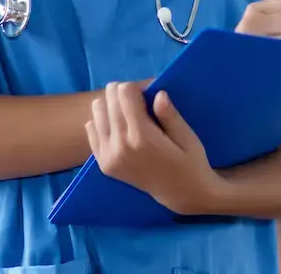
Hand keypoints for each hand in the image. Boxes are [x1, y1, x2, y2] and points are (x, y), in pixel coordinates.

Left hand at [85, 81, 222, 215]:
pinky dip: (102, 122)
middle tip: (140, 102)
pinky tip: (118, 127)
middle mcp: (120, 145)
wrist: (180, 193)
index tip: (148, 93)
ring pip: (97, 111)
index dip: (137, 86)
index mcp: (142, 137)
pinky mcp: (104, 164)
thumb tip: (158, 94)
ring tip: (128, 114)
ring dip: (111, 106)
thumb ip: (170, 115)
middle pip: (109, 99)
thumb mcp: (187, 137)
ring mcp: (108, 156)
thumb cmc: (189, 162)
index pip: (125, 93)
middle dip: (123, 93)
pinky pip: (91, 129)